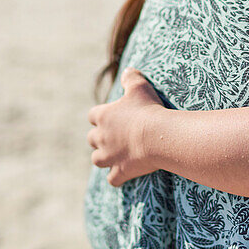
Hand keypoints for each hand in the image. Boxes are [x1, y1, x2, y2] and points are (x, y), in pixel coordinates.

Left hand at [87, 68, 165, 185]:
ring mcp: (109, 156)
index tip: (111, 117)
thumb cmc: (148, 109)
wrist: (156, 135)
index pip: (93, 115)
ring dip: (103, 158)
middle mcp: (101, 136)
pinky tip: (123, 175)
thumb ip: (131, 77)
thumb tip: (127, 70)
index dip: (101, 116)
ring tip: (114, 156)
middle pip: (91, 138)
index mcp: (103, 116)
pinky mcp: (120, 170)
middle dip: (99, 138)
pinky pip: (112, 179)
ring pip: (97, 159)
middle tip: (114, 137)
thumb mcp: (139, 86)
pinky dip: (116, 178)